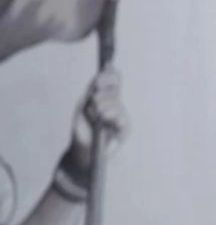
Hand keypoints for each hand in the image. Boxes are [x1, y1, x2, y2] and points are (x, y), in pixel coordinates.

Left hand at [62, 68, 129, 183]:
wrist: (82, 151)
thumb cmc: (82, 129)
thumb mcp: (83, 105)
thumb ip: (94, 90)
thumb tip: (104, 72)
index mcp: (106, 95)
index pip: (114, 78)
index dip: (108, 76)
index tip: (97, 81)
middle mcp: (116, 103)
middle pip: (114, 87)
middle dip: (99, 95)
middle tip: (92, 107)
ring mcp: (122, 115)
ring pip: (115, 102)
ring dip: (100, 108)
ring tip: (95, 119)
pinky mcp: (125, 128)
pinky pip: (120, 116)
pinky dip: (110, 117)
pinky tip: (104, 123)